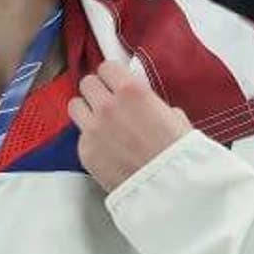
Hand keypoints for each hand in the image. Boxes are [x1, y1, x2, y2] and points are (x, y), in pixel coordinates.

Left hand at [68, 58, 193, 191]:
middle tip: (106, 101)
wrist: (168, 186)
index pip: (106, 68)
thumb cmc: (178, 152)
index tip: (115, 83)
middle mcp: (106, 106)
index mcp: (131, 91)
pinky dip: (90, 138)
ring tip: (99, 121)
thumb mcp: (174, 116)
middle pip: (87, 83)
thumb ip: (151, 103)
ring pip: (74, 106)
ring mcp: (92, 129)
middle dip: (97, 91)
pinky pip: (80, 135)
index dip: (112, 76)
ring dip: (85, 110)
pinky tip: (105, 147)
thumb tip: (146, 105)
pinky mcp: (84, 151)